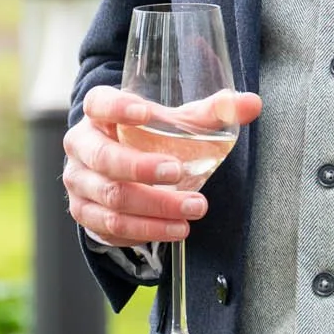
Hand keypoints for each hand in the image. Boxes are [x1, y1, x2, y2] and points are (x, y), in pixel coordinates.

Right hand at [63, 86, 261, 247]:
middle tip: (178, 172)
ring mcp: (79, 183)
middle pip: (104, 159)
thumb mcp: (178, 123)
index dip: (117, 108)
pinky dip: (145, 230)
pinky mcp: (85, 213)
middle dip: (142, 168)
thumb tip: (253, 104)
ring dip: (154, 207)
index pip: (99, 103)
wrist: (121, 170)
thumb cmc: (150, 139)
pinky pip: (111, 227)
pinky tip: (174, 228)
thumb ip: (213, 112)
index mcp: (99, 114)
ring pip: (111, 198)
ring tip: (193, 209)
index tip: (145, 113)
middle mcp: (82, 146)